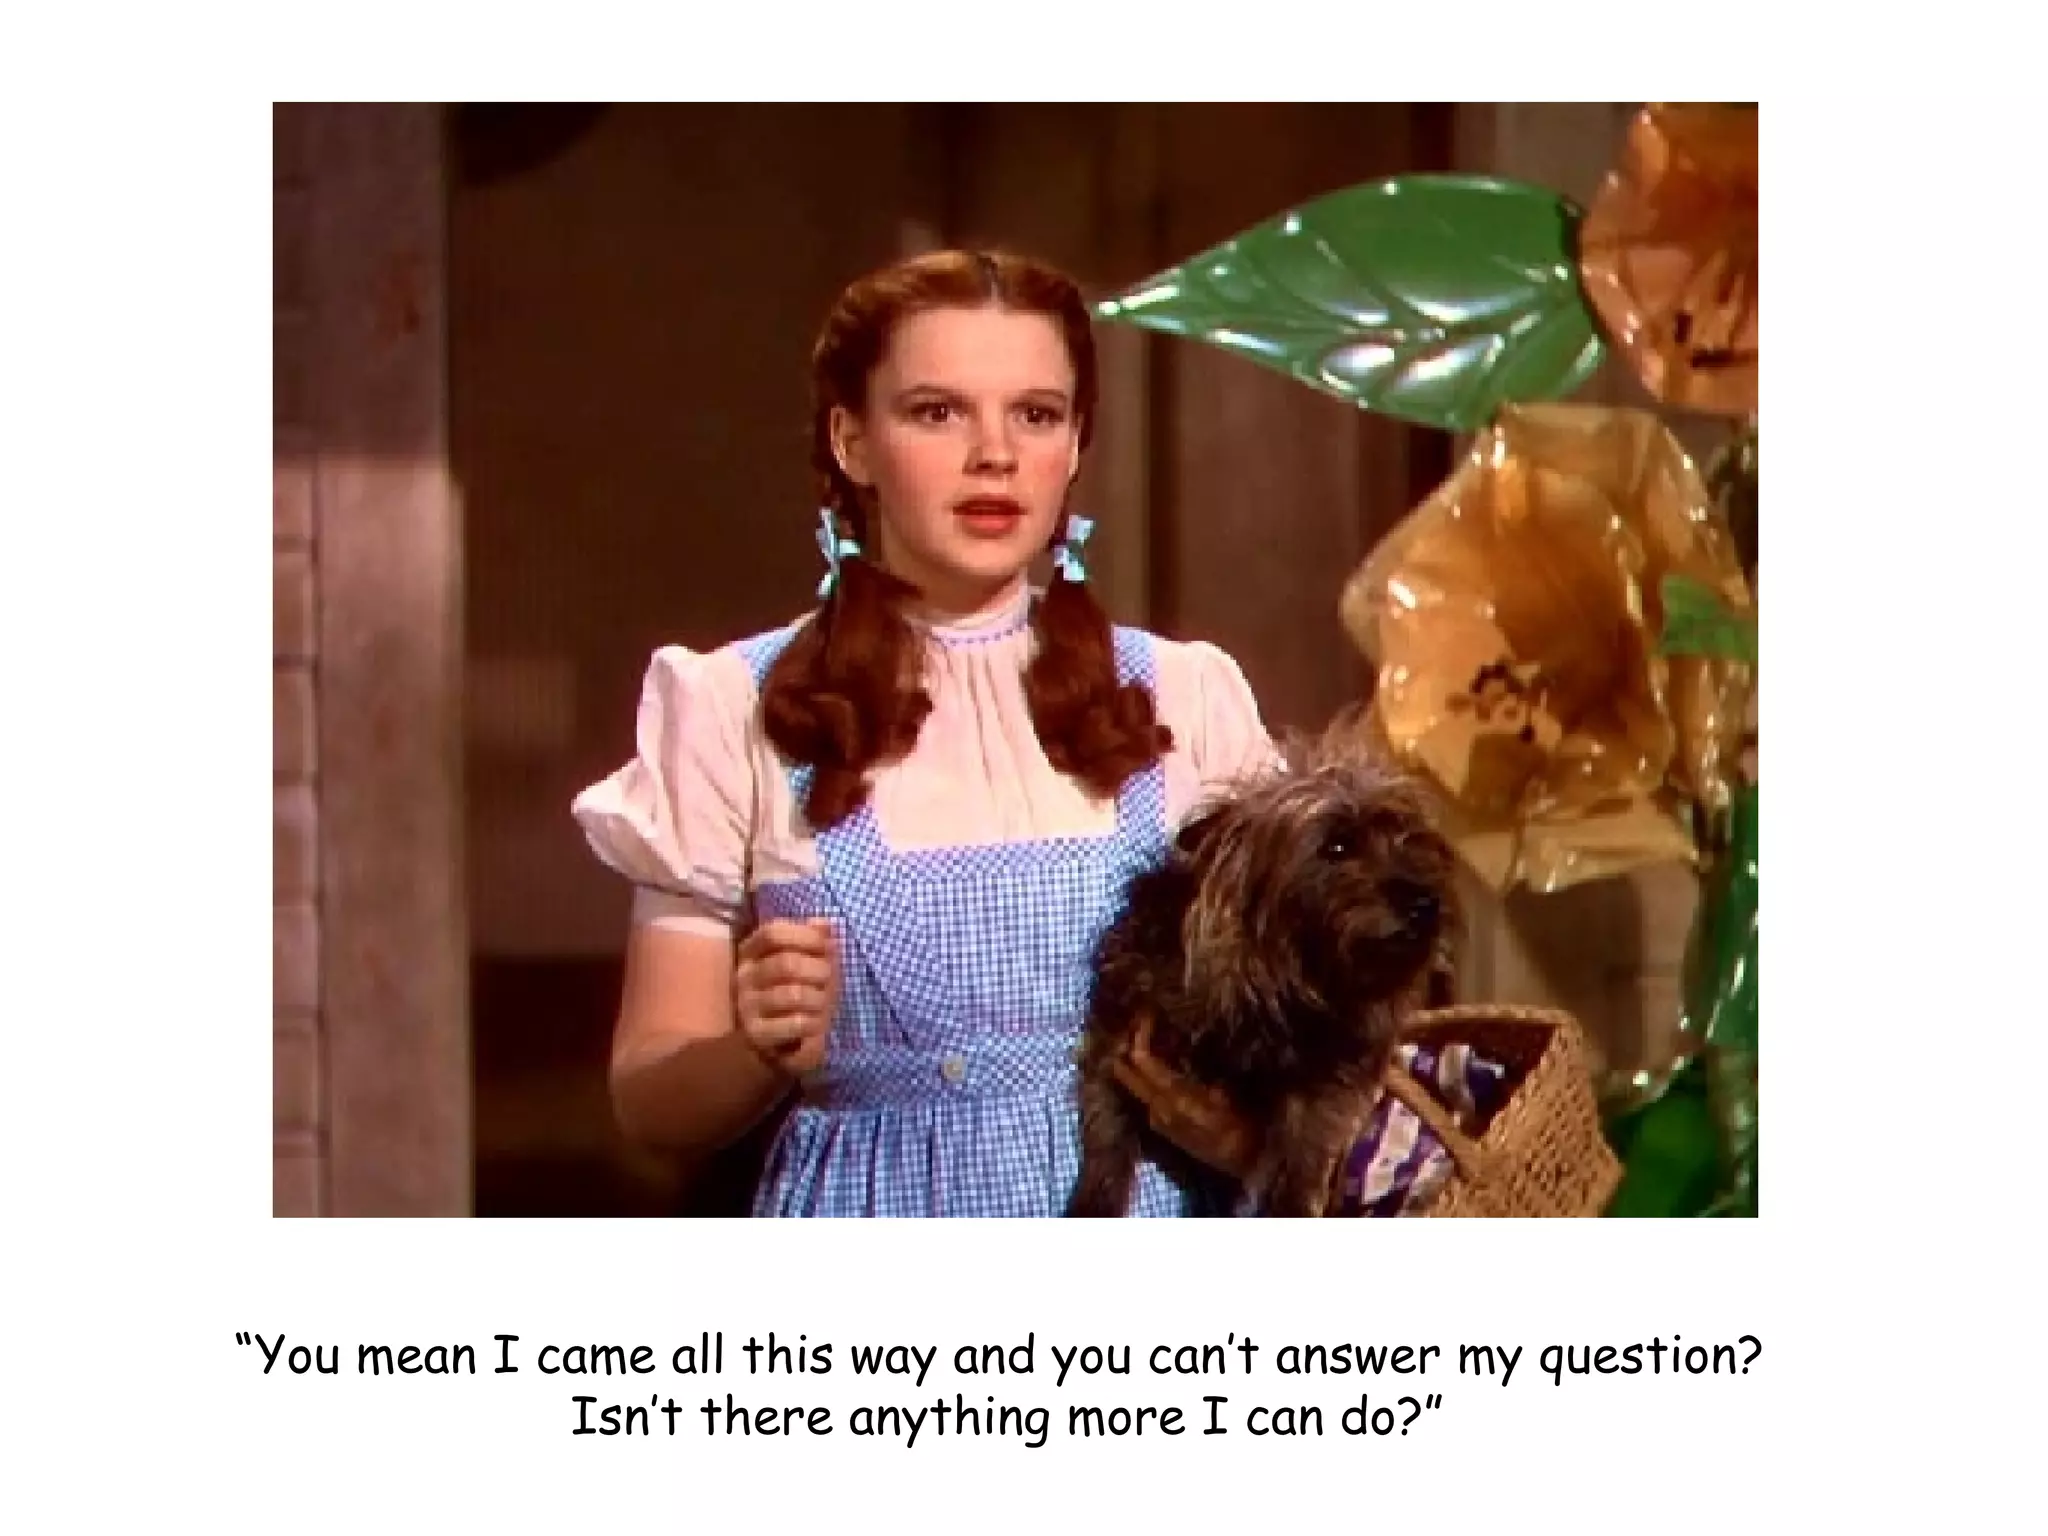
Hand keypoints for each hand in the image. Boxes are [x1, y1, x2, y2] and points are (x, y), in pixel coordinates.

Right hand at [733, 918, 839, 1075]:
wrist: (777, 1044)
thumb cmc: (798, 993)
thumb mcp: (810, 962)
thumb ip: (817, 941)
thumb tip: (826, 923)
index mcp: (752, 952)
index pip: (773, 933)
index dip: (806, 936)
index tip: (826, 947)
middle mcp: (744, 976)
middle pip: (787, 964)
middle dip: (820, 971)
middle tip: (830, 981)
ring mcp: (747, 1006)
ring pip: (793, 995)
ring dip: (819, 999)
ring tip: (823, 1004)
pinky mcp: (757, 1034)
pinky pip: (796, 1023)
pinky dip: (814, 1023)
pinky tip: (815, 1025)